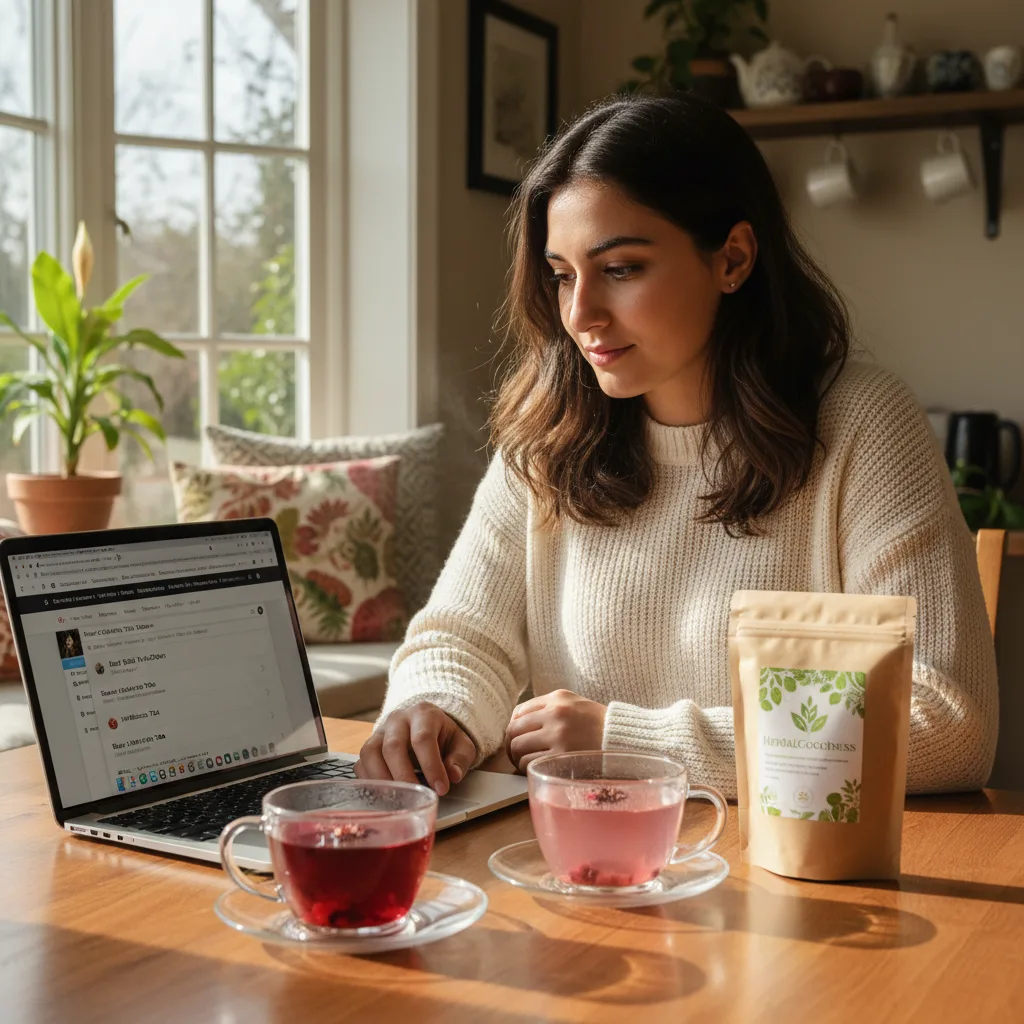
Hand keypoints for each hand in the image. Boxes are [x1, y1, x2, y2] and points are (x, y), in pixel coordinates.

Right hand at [355, 702, 476, 795]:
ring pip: (371, 753)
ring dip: (382, 779)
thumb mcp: (461, 744)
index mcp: (423, 714)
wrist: (426, 726)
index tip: (441, 788)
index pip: (423, 738)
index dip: (431, 765)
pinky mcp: (369, 747)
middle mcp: (397, 719)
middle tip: (415, 797)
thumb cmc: (444, 737)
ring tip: (397, 798)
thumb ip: (460, 758)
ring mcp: (379, 732)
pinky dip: (369, 781)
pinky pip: (362, 763)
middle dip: (404, 775)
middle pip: (393, 746)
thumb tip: (453, 775)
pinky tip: (383, 795)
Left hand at [504, 689, 607, 773]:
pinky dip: (527, 768)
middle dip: (512, 745)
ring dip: (518, 758)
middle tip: (517, 754)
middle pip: (514, 731)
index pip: (518, 711)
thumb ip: (548, 707)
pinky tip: (536, 768)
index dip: (514, 727)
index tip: (517, 737)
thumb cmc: (597, 725)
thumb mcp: (574, 703)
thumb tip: (518, 722)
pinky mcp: (561, 756)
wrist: (623, 740)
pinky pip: (529, 763)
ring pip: (518, 748)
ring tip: (526, 762)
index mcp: (557, 698)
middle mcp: (555, 714)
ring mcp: (558, 735)